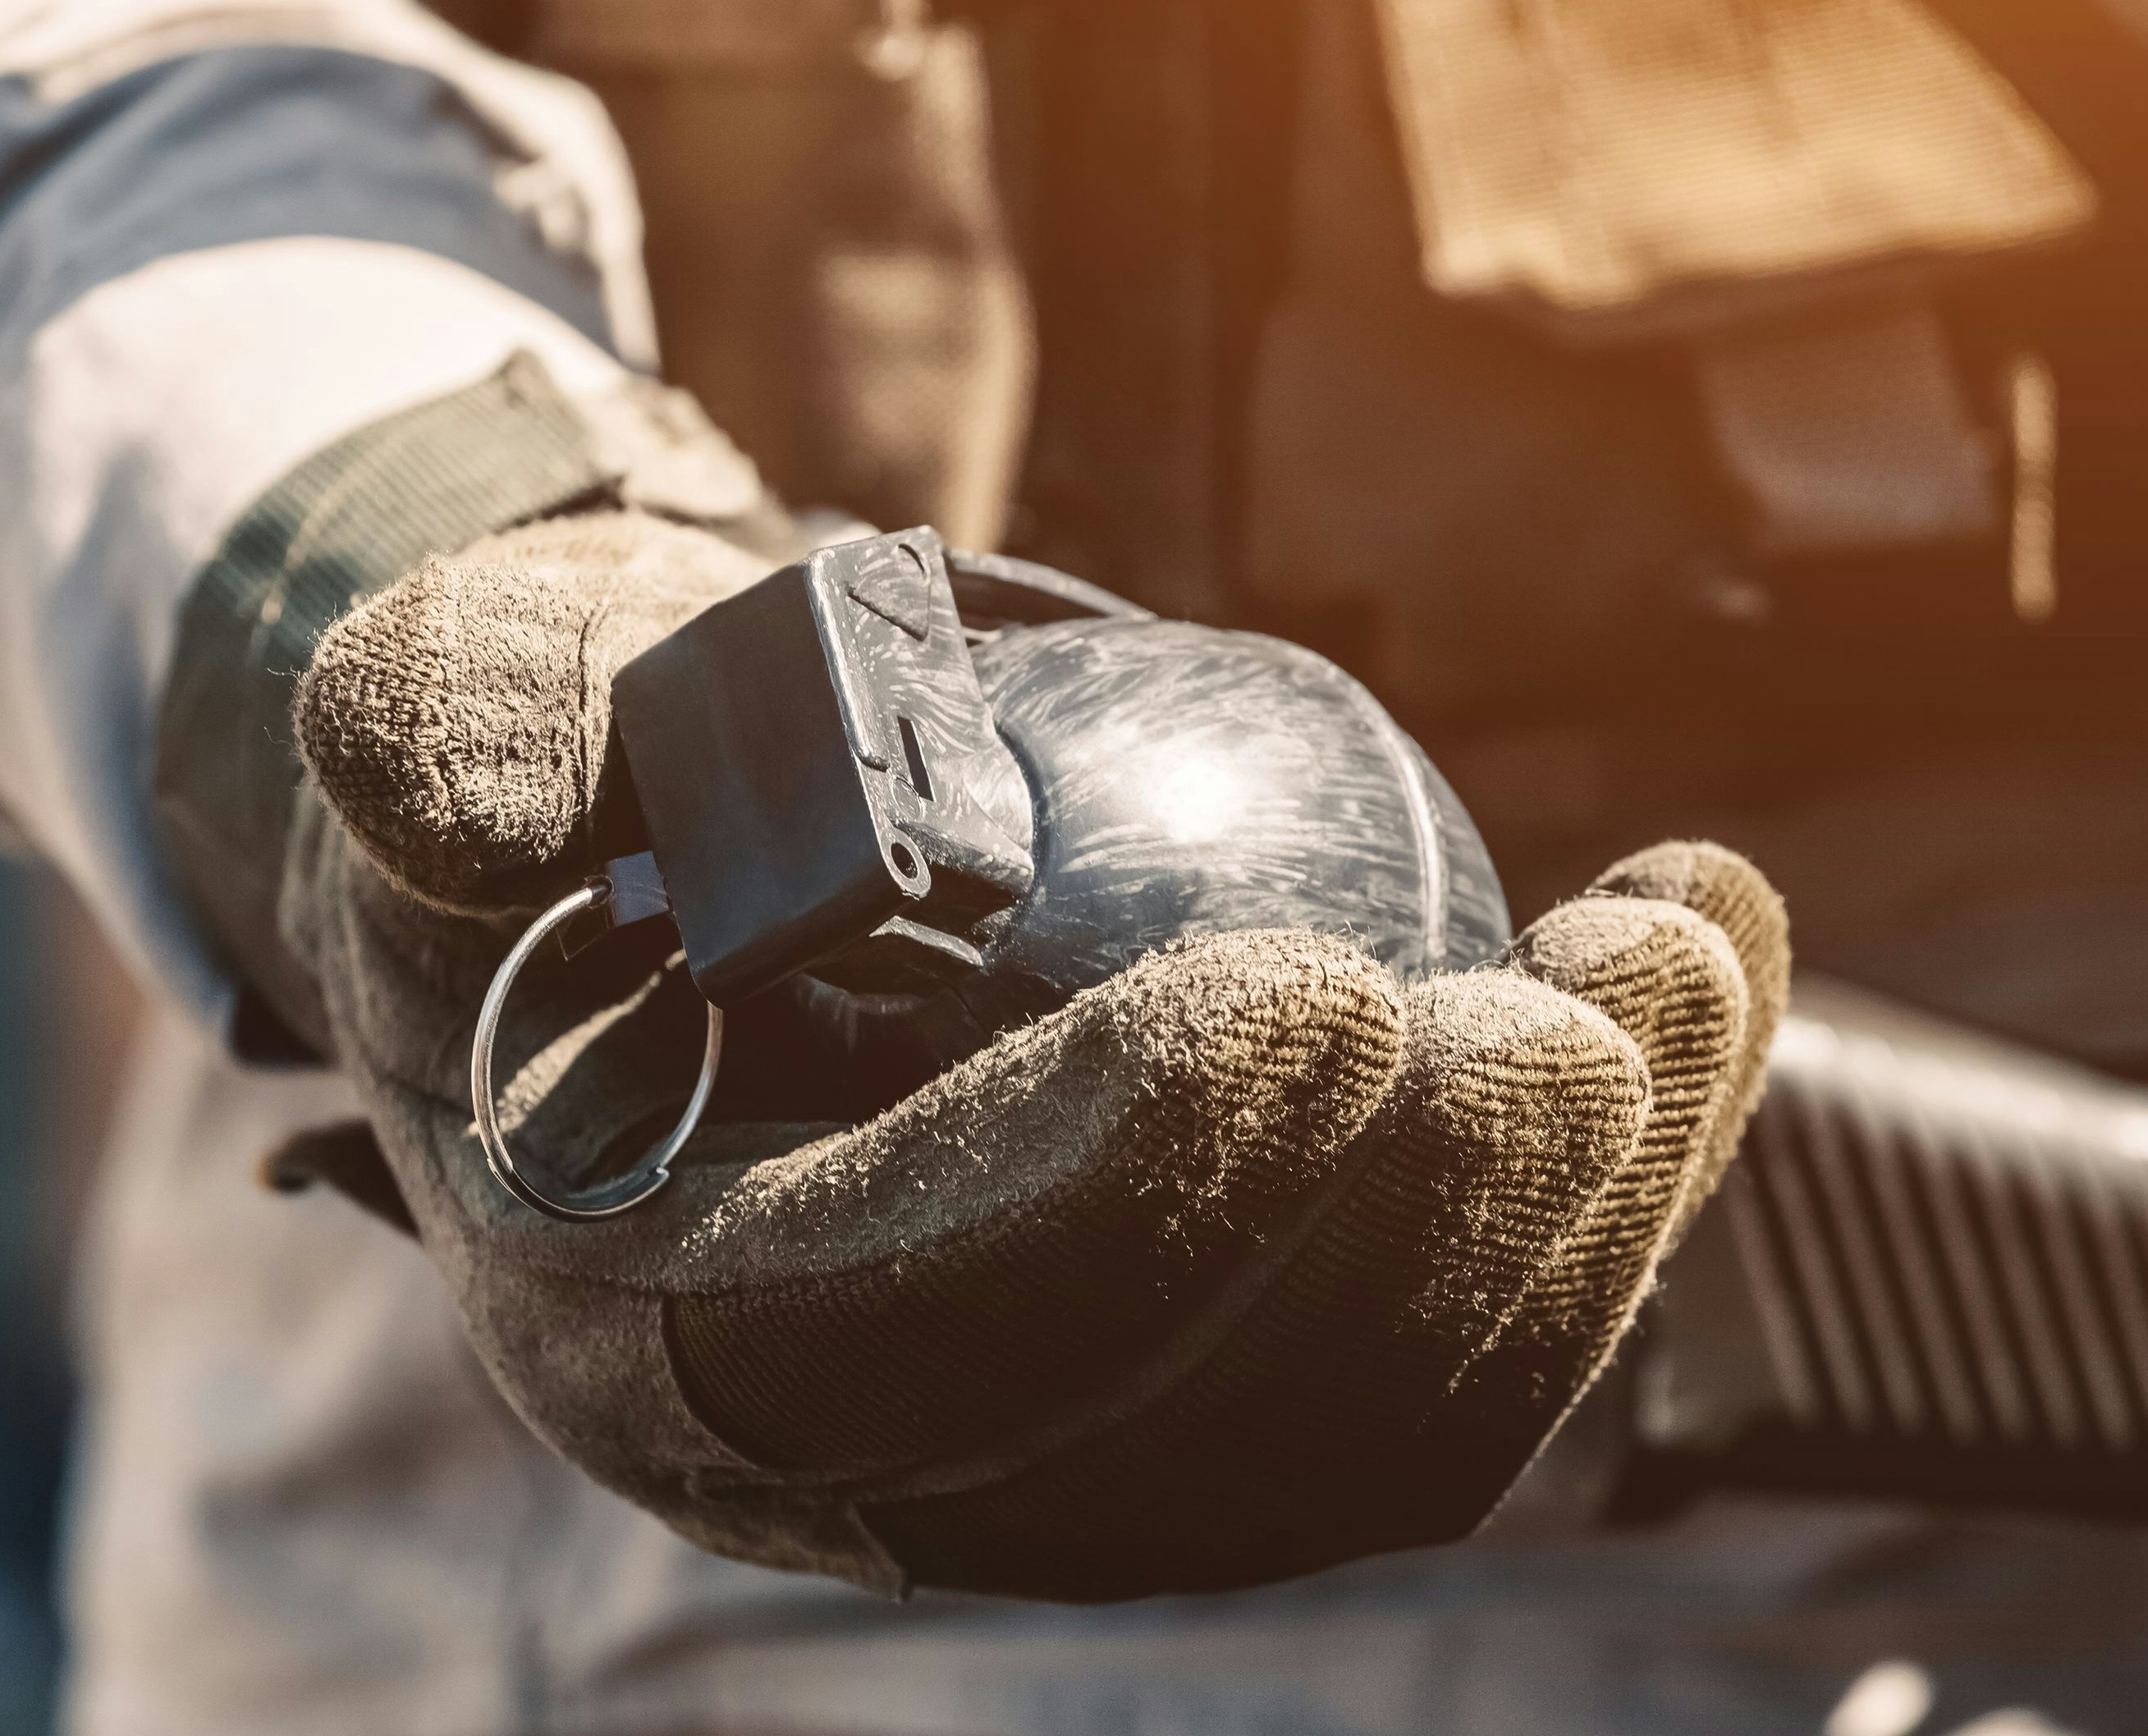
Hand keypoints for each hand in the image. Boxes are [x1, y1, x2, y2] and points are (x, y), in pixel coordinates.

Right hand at [275, 510, 1786, 1600]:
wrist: (684, 870)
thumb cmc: (599, 765)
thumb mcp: (499, 698)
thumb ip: (467, 726)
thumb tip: (468, 801)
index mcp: (640, 1313)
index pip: (872, 1329)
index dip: (1101, 1195)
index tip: (1315, 997)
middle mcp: (848, 1449)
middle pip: (1164, 1434)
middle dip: (1409, 1243)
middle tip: (1574, 1021)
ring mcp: (1057, 1446)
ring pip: (1353, 1430)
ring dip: (1565, 1225)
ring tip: (1678, 968)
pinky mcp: (1213, 1391)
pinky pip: (1436, 1359)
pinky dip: (1595, 1199)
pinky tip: (1680, 988)